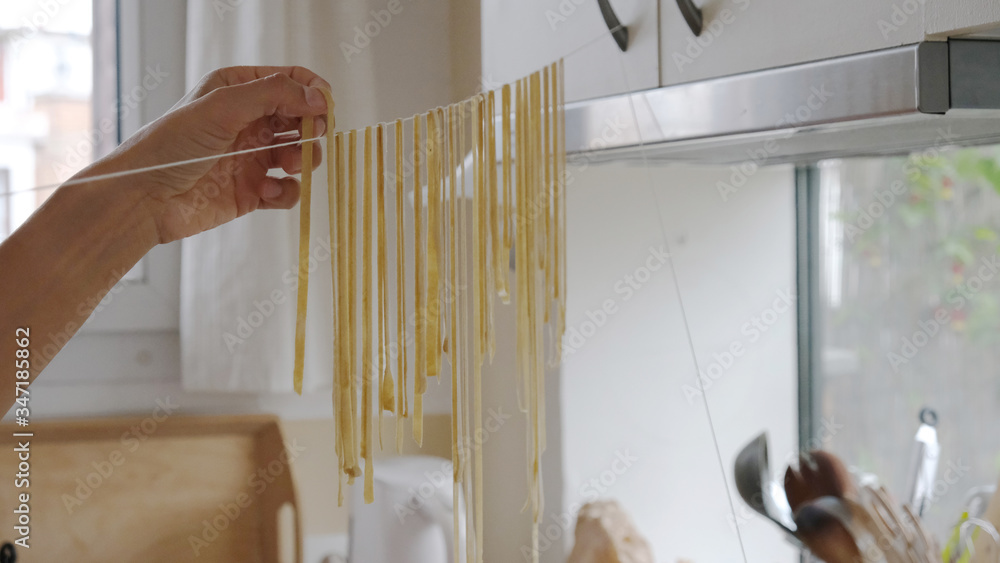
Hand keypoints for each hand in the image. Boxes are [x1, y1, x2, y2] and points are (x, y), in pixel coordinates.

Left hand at [84, 65, 330, 243]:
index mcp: (239, 90)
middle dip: (313, 128)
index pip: (291, 81)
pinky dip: (287, 192)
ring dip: (303, 160)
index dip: (313, 92)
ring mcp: (254, 156)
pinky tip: (266, 192)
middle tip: (311, 137)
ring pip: (301, 154)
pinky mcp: (254, 190)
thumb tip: (319, 97)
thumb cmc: (172, 144)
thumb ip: (274, 95)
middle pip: (303, 118)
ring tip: (286, 166)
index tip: (324, 108)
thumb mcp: (223, 106)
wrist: (145, 197)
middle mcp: (250, 121)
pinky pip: (289, 189)